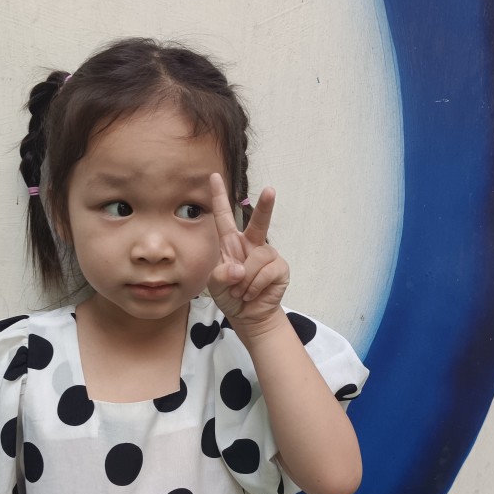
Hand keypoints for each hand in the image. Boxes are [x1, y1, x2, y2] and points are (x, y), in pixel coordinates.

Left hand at [207, 173, 289, 328]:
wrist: (249, 316)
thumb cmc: (231, 296)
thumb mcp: (215, 285)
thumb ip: (220, 275)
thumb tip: (239, 269)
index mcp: (231, 243)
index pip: (224, 217)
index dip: (218, 197)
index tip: (213, 177)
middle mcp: (251, 245)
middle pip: (259, 222)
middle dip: (266, 206)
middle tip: (271, 190)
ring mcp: (268, 255)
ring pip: (257, 260)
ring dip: (245, 281)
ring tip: (241, 292)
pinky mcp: (280, 268)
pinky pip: (266, 273)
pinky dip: (254, 287)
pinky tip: (252, 294)